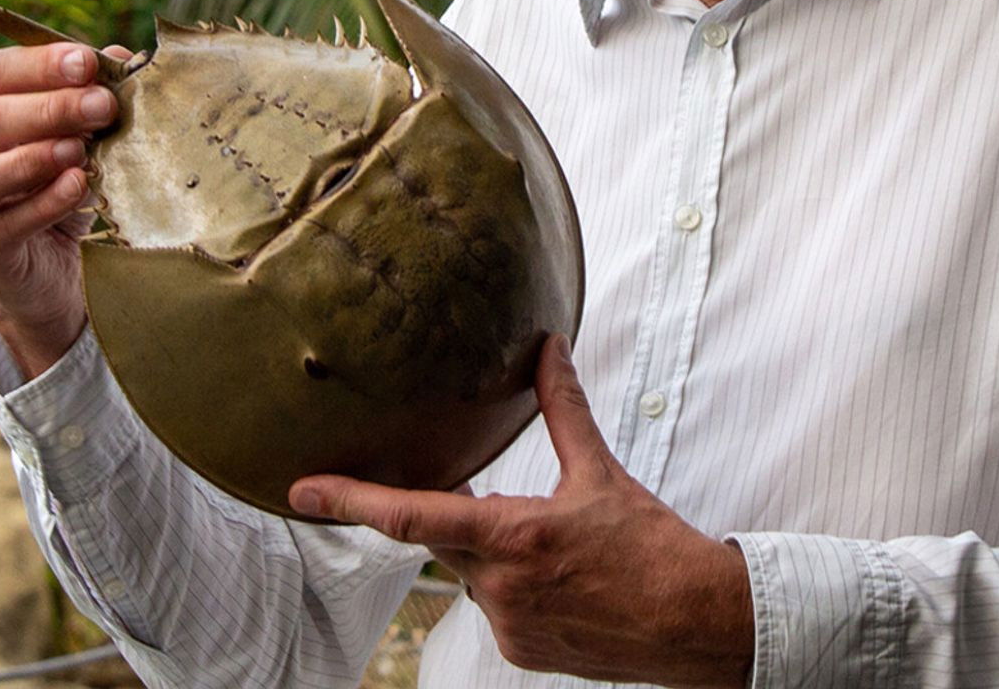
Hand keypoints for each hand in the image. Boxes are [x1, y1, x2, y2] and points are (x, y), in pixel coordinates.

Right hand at [0, 41, 130, 375]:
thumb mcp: (88, 139)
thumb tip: (120, 57)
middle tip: (103, 105)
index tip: (87, 62)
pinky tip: (76, 187)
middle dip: (50, 108)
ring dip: (31, 157)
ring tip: (79, 149)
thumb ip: (96, 98)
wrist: (61, 274)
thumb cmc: (68, 191)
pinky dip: (41, 204)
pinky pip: (2, 226)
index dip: (39, 64)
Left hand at [289, 336, 754, 688]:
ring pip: (470, 573)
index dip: (350, 501)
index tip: (302, 492)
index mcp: (514, 538)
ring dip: (493, 549)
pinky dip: (512, 583)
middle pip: (439, 538)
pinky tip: (562, 577)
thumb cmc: (653, 547)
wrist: (696, 623)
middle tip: (490, 496)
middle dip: (453, 511)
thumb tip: (547, 347)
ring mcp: (508, 626)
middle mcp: (500, 589)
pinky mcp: (520, 651)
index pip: (411, 516)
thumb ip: (563, 407)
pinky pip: (495, 606)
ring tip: (560, 546)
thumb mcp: (601, 472)